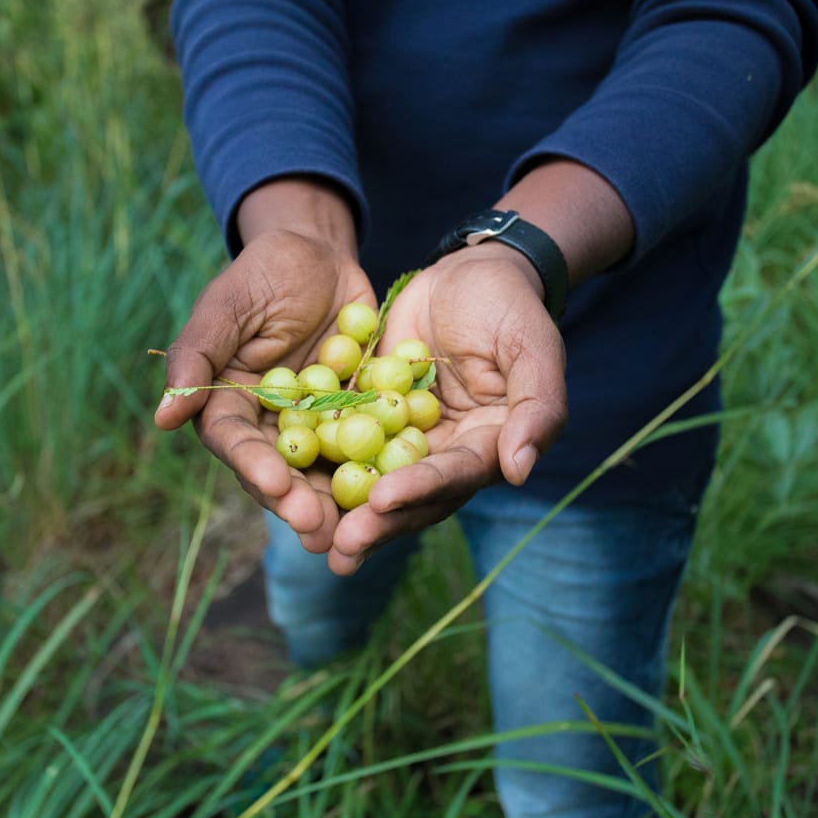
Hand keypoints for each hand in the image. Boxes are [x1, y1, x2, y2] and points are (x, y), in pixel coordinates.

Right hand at [154, 180, 373, 546]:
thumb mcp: (226, 305)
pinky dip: (383, 466)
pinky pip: (370, 443)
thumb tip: (164, 417)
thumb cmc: (261, 273)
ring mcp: (316, 424)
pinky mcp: (356, 415)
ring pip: (326, 470)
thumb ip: (197, 355)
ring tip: (356, 531)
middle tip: (321, 529)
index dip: (256, 467)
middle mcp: (271, 425)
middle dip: (300, 502)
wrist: (317, 253)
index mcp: (229, 406)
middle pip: (282, 473)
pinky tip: (401, 487)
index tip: (276, 486)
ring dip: (339, 502)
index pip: (238, 444)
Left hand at [325, 244, 567, 574]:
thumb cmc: (511, 306)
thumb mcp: (533, 347)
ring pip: (370, 479)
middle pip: (409, 495)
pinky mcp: (369, 414)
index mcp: (487, 447)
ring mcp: (403, 437)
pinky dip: (314, 459)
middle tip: (338, 545)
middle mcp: (443, 453)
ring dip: (340, 508)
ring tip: (307, 531)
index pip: (454, 475)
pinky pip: (341, 438)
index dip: (420, 489)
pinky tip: (280, 477)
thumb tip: (517, 470)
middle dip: (374, 521)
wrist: (470, 272)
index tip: (383, 498)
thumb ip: (536, 407)